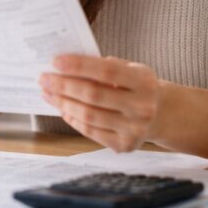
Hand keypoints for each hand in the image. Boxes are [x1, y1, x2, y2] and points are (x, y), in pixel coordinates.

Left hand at [40, 54, 162, 152]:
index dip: (78, 66)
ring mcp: (134, 129)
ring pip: (88, 115)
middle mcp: (142, 106)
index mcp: (144, 81)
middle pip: (93, 95)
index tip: (55, 61)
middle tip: (43, 78)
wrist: (163, 114)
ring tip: (48, 93)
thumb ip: (103, 66)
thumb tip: (65, 65)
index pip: (106, 71)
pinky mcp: (124, 145)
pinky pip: (91, 131)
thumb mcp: (130, 69)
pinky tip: (62, 109)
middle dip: (63, 86)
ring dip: (62, 103)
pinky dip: (73, 119)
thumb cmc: (138, 86)